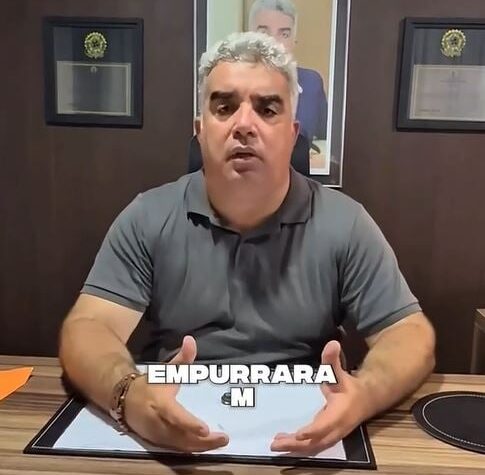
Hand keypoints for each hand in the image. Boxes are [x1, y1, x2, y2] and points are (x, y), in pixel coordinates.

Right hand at [124, 335, 228, 451]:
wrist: (124, 400)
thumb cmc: (150, 384)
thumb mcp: (166, 370)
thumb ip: (182, 358)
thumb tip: (191, 339)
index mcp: (161, 404)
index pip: (176, 416)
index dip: (190, 424)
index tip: (206, 429)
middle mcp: (158, 423)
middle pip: (182, 436)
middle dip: (203, 440)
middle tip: (224, 438)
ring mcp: (158, 436)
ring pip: (181, 446)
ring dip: (202, 447)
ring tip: (221, 442)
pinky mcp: (159, 443)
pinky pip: (178, 449)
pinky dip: (193, 450)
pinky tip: (208, 447)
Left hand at [270, 340, 372, 455]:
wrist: (365, 400)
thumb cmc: (348, 386)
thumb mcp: (339, 373)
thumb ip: (332, 360)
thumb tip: (333, 343)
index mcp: (339, 413)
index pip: (325, 425)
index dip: (313, 431)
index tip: (299, 435)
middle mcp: (336, 429)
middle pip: (316, 442)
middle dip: (296, 444)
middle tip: (276, 443)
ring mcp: (332, 436)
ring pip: (313, 448)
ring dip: (294, 449)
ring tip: (275, 445)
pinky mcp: (328, 439)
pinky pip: (312, 447)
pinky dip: (298, 448)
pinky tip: (283, 444)